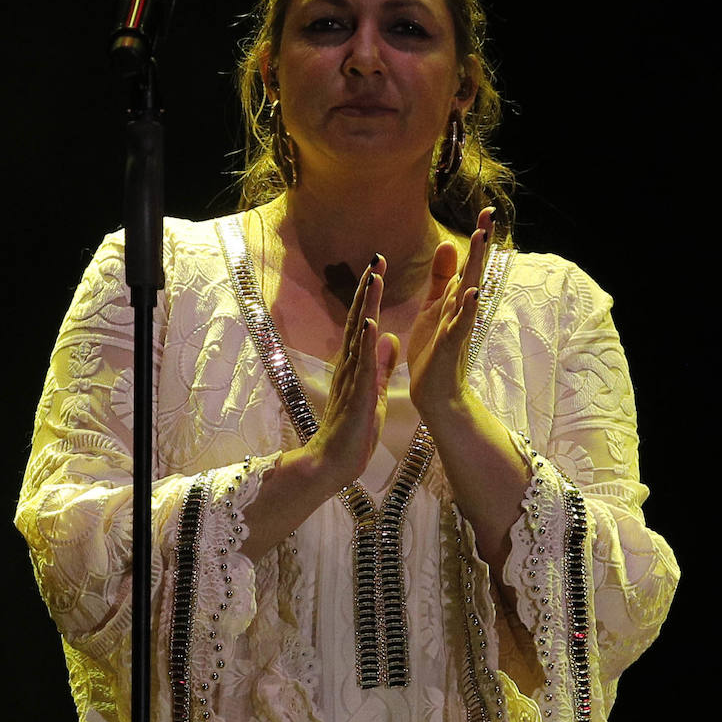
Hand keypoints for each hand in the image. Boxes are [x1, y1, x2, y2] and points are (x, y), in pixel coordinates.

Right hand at [304, 257, 398, 487]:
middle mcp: (349, 365)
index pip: (361, 322)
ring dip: (366, 306)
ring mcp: (351, 379)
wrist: (334, 462)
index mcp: (355, 365)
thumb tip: (388, 336)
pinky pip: (362, 366)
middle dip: (367, 289)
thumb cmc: (354, 431)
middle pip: (357, 319)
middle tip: (376, 258)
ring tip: (374, 278)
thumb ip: (380, 364)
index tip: (378, 268)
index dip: (369, 295)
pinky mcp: (357, 395)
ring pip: (358, 335)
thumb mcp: (374, 391)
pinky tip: (371, 322)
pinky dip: (366, 343)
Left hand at [408, 207, 494, 420]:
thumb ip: (441, 278)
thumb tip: (449, 243)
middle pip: (474, 270)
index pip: (469, 262)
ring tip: (482, 240)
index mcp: (455, 298)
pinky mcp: (450, 345)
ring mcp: (458, 326)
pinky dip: (466, 308)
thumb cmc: (434, 350)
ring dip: (476, 266)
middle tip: (489, 214)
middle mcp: (461, 309)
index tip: (485, 210)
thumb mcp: (434, 307)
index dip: (478, 238)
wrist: (435, 392)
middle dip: (481, 243)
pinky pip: (460, 324)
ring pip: (469, 291)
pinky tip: (472, 292)